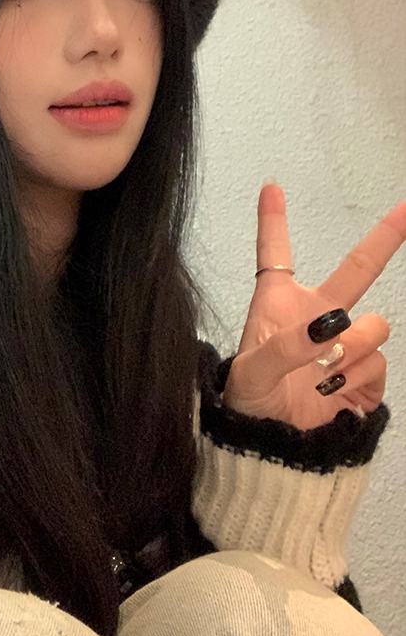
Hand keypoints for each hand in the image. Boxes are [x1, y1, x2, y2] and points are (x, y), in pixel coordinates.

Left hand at [222, 183, 405, 430]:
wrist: (269, 449)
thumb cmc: (248, 402)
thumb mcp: (252, 371)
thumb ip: (286, 346)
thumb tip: (328, 329)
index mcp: (278, 306)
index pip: (275, 256)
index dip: (273, 221)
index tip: (271, 187)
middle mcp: (315, 319)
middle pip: (357, 270)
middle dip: (386, 238)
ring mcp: (342, 346)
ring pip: (374, 325)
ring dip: (356, 345)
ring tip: (325, 370)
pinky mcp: (362, 376)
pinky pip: (379, 362)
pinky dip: (360, 375)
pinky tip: (333, 389)